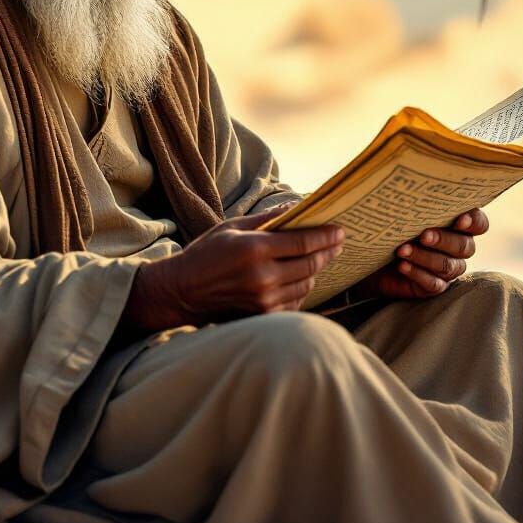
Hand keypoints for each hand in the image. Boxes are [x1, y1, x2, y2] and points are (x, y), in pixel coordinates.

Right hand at [121, 204, 344, 332]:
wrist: (181, 293)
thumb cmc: (204, 255)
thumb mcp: (231, 227)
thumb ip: (265, 219)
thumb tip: (293, 207)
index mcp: (255, 249)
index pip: (303, 242)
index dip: (326, 236)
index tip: (340, 230)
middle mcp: (263, 276)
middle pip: (310, 264)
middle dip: (328, 251)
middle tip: (339, 242)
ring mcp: (264, 300)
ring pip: (306, 284)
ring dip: (316, 270)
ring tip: (321, 258)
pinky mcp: (262, 315)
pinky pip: (295, 302)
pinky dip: (302, 288)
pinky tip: (302, 278)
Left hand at [354, 208, 489, 300]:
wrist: (373, 253)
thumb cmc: (392, 225)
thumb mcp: (403, 211)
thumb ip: (415, 203)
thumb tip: (409, 192)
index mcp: (458, 224)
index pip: (479, 223)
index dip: (474, 222)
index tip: (460, 220)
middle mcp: (458, 247)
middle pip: (465, 246)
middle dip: (443, 240)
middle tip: (423, 235)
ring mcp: (448, 269)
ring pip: (447, 266)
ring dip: (424, 257)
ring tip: (402, 250)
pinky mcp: (433, 285)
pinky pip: (434, 284)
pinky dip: (417, 273)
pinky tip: (402, 265)